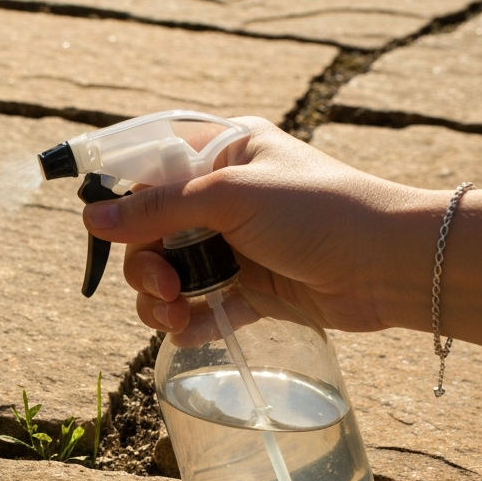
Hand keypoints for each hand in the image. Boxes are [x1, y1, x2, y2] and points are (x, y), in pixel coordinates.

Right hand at [81, 117, 438, 338]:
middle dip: (145, 262)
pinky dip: (187, 318)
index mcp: (223, 152)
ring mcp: (235, 244)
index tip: (102, 225)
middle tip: (163, 285)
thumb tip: (91, 219)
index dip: (122, 194)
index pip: (151, 165)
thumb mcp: (229, 196)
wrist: (391, 265)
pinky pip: (199, 304)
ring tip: (175, 313)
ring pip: (169, 271)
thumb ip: (156, 208)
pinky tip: (186, 329)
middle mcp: (224, 195)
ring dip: (159, 296)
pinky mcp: (250, 288)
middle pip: (151, 229)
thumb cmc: (317, 211)